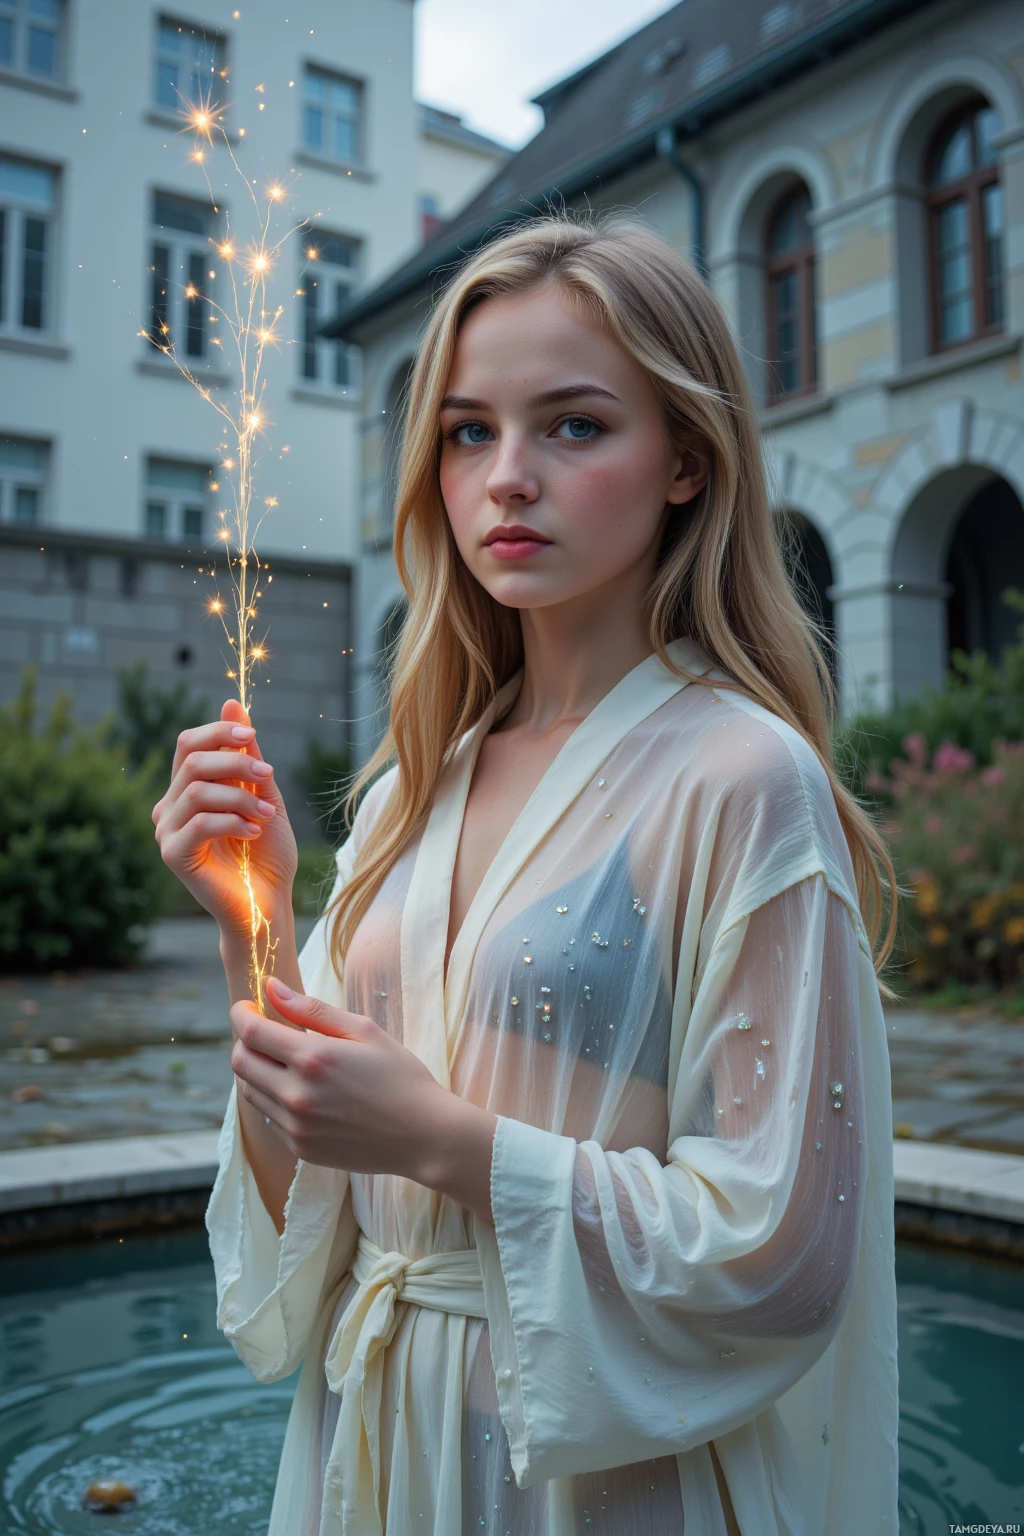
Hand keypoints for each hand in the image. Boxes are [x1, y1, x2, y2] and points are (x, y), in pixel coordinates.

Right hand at [152, 699, 297, 939]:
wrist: (268, 902)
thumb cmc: (267, 852)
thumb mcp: (263, 795)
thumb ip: (247, 755)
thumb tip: (232, 703)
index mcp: (187, 789)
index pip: (188, 743)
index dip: (218, 733)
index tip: (252, 736)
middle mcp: (169, 807)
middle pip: (192, 762)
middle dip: (236, 763)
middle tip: (268, 777)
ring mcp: (166, 832)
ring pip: (197, 791)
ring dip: (239, 797)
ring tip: (267, 816)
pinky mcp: (172, 856)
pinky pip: (198, 823)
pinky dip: (232, 822)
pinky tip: (254, 833)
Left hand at [230, 976, 452, 1178]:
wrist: (424, 1136)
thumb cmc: (400, 1077)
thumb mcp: (364, 1031)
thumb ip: (313, 1009)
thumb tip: (273, 988)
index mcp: (313, 1059)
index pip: (251, 1033)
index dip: (242, 1014)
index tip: (247, 1007)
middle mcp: (297, 1095)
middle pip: (241, 1062)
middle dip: (245, 1040)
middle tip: (265, 1032)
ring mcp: (296, 1126)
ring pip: (249, 1091)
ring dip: (256, 1070)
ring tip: (284, 1061)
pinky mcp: (300, 1148)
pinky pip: (269, 1117)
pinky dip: (273, 1098)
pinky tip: (301, 1091)